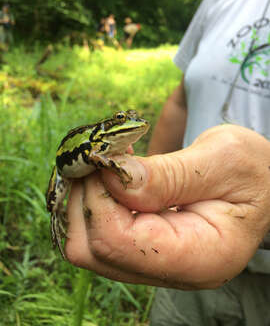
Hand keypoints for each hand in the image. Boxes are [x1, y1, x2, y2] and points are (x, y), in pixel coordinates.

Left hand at [65, 125, 269, 289]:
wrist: (260, 181)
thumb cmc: (252, 169)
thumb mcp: (222, 159)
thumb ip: (169, 174)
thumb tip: (114, 176)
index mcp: (201, 258)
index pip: (119, 243)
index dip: (100, 196)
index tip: (106, 156)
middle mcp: (173, 270)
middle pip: (93, 250)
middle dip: (85, 196)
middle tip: (100, 155)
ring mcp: (156, 261)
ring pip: (87, 244)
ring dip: (86, 197)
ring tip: (107, 162)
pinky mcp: (144, 246)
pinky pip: (98, 232)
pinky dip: (93, 200)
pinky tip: (111, 174)